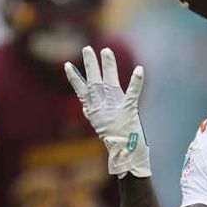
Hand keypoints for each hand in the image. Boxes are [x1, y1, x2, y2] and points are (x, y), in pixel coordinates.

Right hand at [65, 46, 150, 177]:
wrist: (126, 157)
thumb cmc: (116, 142)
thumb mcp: (101, 127)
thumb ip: (93, 114)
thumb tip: (84, 107)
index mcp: (96, 111)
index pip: (82, 92)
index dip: (74, 78)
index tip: (66, 65)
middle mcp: (102, 108)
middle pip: (94, 82)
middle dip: (90, 65)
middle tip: (87, 49)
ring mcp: (114, 109)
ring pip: (109, 83)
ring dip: (108, 66)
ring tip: (105, 51)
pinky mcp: (129, 111)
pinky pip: (133, 93)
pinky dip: (136, 81)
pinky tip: (140, 70)